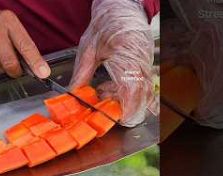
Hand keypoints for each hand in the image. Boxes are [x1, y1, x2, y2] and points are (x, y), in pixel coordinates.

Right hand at [0, 2, 50, 77]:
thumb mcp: (12, 26)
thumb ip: (24, 44)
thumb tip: (37, 67)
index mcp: (8, 22)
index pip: (25, 46)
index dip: (35, 62)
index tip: (43, 73)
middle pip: (10, 62)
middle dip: (16, 71)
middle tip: (17, 69)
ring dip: (3, 67)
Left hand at [69, 0, 156, 126]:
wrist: (121, 10)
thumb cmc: (106, 26)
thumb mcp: (88, 50)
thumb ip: (81, 75)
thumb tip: (73, 95)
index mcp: (125, 58)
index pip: (131, 92)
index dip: (124, 109)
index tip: (111, 117)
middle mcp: (141, 64)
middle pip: (141, 99)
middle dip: (123, 109)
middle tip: (102, 104)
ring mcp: (148, 66)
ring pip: (143, 96)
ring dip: (124, 101)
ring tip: (104, 90)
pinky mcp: (148, 67)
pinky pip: (143, 88)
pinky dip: (129, 94)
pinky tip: (113, 86)